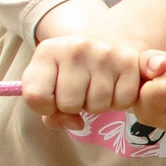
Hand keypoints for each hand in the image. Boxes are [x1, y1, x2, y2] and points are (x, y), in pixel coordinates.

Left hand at [25, 34, 147, 126]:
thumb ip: (52, 113)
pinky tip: (115, 87)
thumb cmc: (72, 72)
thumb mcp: (51, 85)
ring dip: (98, 105)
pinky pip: (122, 102)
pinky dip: (119, 102)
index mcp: (46, 51)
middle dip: (75, 107)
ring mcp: (103, 53)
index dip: (46, 108)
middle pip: (69, 104)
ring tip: (97, 88)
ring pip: (97, 106)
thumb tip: (77, 124)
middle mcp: (74, 48)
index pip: (36, 96)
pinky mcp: (128, 61)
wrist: (106, 42)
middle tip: (81, 92)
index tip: (53, 99)